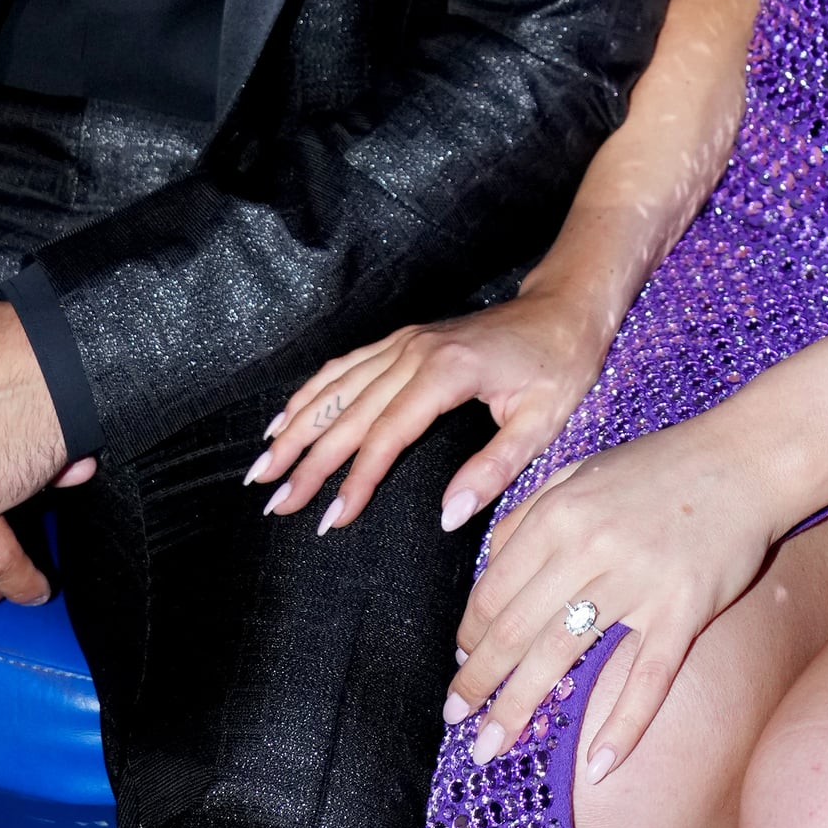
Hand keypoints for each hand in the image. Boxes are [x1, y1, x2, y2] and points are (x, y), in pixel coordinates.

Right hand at [250, 271, 617, 536]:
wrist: (565, 307)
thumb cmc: (560, 365)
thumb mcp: (542, 423)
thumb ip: (493, 470)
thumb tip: (448, 516)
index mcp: (445, 373)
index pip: (386, 437)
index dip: (355, 481)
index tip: (330, 519)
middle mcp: (414, 351)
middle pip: (348, 414)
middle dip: (306, 462)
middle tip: (274, 503)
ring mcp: (405, 341)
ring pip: (336, 387)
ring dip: (296, 427)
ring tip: (262, 466)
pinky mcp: (404, 338)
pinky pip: (346, 365)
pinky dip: (312, 391)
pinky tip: (287, 416)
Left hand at [440, 419, 783, 780]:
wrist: (746, 460)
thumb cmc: (660, 467)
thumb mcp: (582, 471)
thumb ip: (530, 512)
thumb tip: (484, 566)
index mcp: (559, 513)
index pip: (493, 589)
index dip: (470, 635)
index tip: (461, 663)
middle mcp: (589, 547)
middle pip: (514, 630)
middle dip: (476, 682)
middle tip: (455, 719)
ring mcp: (638, 581)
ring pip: (561, 656)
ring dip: (517, 708)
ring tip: (491, 746)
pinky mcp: (684, 610)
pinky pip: (648, 678)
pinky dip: (623, 725)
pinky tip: (598, 764)